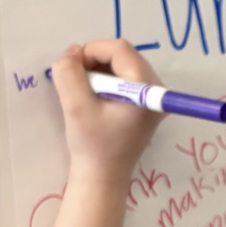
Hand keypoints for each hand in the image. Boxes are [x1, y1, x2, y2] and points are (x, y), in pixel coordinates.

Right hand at [50, 39, 163, 190]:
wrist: (103, 177)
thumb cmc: (93, 146)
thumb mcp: (75, 107)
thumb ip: (69, 74)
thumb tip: (71, 51)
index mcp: (146, 89)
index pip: (119, 49)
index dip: (91, 51)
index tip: (72, 69)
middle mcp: (156, 89)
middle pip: (123, 55)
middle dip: (95, 61)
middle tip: (76, 82)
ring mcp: (153, 97)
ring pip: (122, 65)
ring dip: (99, 71)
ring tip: (84, 93)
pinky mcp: (145, 104)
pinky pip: (125, 78)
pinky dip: (106, 81)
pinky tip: (94, 98)